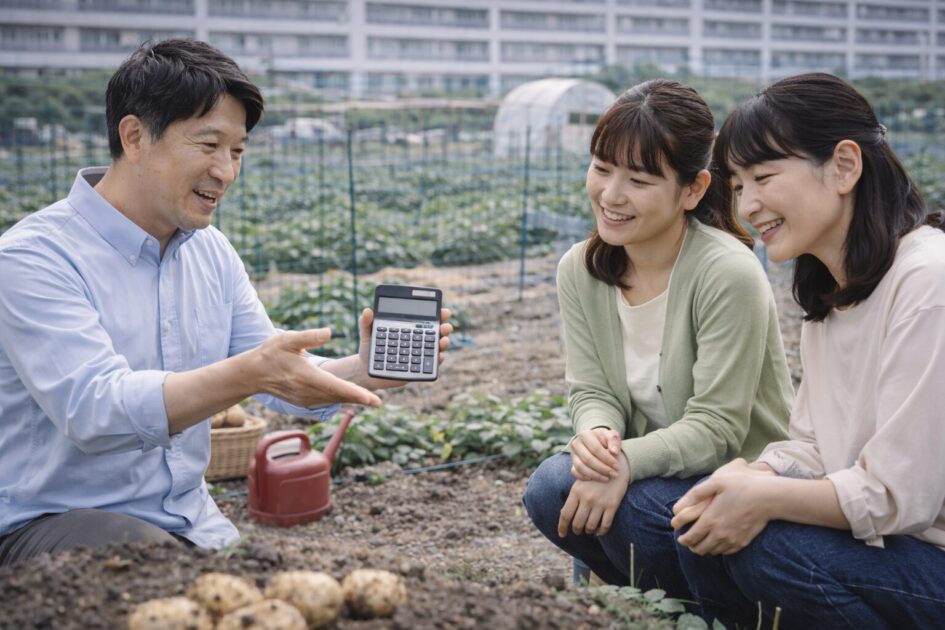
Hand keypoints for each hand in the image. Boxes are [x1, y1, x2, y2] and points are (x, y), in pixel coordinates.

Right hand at [253, 328, 380, 407]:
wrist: (252, 374)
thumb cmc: (271, 353)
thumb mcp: (288, 339)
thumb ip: (309, 336)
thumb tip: (329, 332)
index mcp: (307, 377)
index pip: (338, 387)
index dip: (358, 394)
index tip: (374, 400)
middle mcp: (308, 392)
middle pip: (340, 397)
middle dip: (361, 399)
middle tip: (380, 401)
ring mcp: (305, 399)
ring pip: (334, 401)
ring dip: (352, 400)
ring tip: (370, 399)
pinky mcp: (304, 402)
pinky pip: (326, 401)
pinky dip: (339, 399)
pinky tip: (350, 397)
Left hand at [357, 307, 453, 386]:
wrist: (366, 371)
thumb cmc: (370, 350)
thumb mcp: (368, 334)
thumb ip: (367, 323)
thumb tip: (367, 310)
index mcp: (409, 329)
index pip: (426, 320)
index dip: (438, 315)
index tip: (445, 312)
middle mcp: (417, 341)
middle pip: (436, 333)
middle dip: (444, 329)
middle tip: (446, 327)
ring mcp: (418, 355)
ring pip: (436, 348)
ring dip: (443, 344)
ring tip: (443, 341)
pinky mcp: (416, 369)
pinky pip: (430, 365)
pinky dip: (436, 361)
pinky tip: (439, 357)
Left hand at [558, 452, 630, 536]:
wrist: (616, 466)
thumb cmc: (595, 475)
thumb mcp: (581, 482)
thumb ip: (572, 497)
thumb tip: (563, 513)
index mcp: (576, 491)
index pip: (565, 514)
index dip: (562, 527)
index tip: (562, 535)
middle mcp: (587, 498)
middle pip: (577, 523)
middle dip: (576, 530)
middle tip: (577, 531)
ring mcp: (600, 502)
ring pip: (590, 526)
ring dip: (588, 531)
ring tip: (588, 530)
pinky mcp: (612, 505)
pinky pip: (605, 525)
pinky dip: (601, 532)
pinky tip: (599, 531)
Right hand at [570, 427, 622, 481]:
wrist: (597, 442)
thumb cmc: (605, 439)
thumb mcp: (612, 436)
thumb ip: (614, 441)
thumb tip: (614, 452)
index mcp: (585, 434)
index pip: (596, 449)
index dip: (607, 459)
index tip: (617, 466)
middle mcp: (576, 444)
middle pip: (588, 459)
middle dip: (602, 468)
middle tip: (614, 474)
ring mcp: (573, 455)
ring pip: (581, 467)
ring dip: (595, 475)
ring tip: (607, 478)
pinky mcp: (572, 464)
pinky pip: (576, 473)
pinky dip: (586, 477)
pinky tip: (597, 479)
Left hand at [672, 469, 775, 555]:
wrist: (768, 498)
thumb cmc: (741, 486)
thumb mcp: (716, 482)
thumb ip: (695, 494)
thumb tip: (677, 506)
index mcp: (710, 520)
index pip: (690, 537)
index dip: (683, 539)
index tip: (679, 537)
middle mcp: (720, 534)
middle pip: (699, 548)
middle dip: (691, 546)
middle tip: (688, 541)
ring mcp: (732, 540)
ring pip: (712, 552)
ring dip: (704, 549)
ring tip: (700, 542)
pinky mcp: (742, 543)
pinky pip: (725, 552)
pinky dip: (718, 550)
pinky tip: (716, 543)